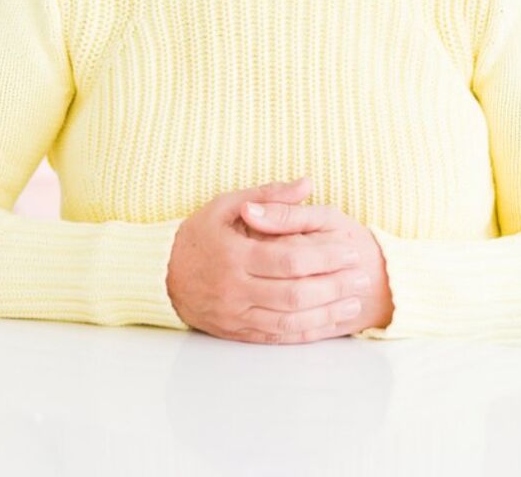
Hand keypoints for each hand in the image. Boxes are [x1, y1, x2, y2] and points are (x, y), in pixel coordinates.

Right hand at [166, 177, 376, 343]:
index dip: (325, 257)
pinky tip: (328, 323)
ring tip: (353, 302)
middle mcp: (234, 289)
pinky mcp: (236, 332)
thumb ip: (269, 196)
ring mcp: (234, 314)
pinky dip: (305, 332)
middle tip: (361, 277)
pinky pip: (276, 337)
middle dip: (333, 286)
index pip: (290, 260)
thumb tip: (307, 183)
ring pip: (288, 321)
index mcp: (234, 255)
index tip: (351, 250)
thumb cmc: (198, 236)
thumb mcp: (225, 206)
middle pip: (294, 293)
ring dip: (325, 313)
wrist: (158, 276)